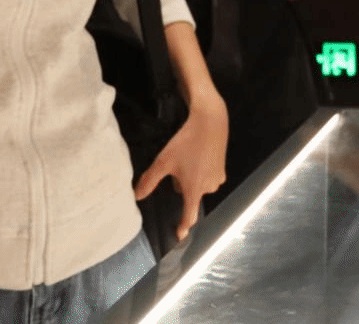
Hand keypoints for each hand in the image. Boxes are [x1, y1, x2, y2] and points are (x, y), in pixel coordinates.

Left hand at [134, 92, 228, 240]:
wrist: (210, 122)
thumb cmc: (186, 142)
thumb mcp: (164, 161)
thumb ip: (149, 180)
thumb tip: (136, 196)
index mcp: (194, 189)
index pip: (189, 216)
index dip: (183, 227)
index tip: (180, 236)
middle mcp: (208, 188)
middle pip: (189, 194)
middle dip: (181, 185)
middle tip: (177, 164)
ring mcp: (217, 179)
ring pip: (197, 185)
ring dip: (191, 178)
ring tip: (187, 157)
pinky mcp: (222, 170)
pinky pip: (206, 177)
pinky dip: (200, 171)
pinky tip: (197, 156)